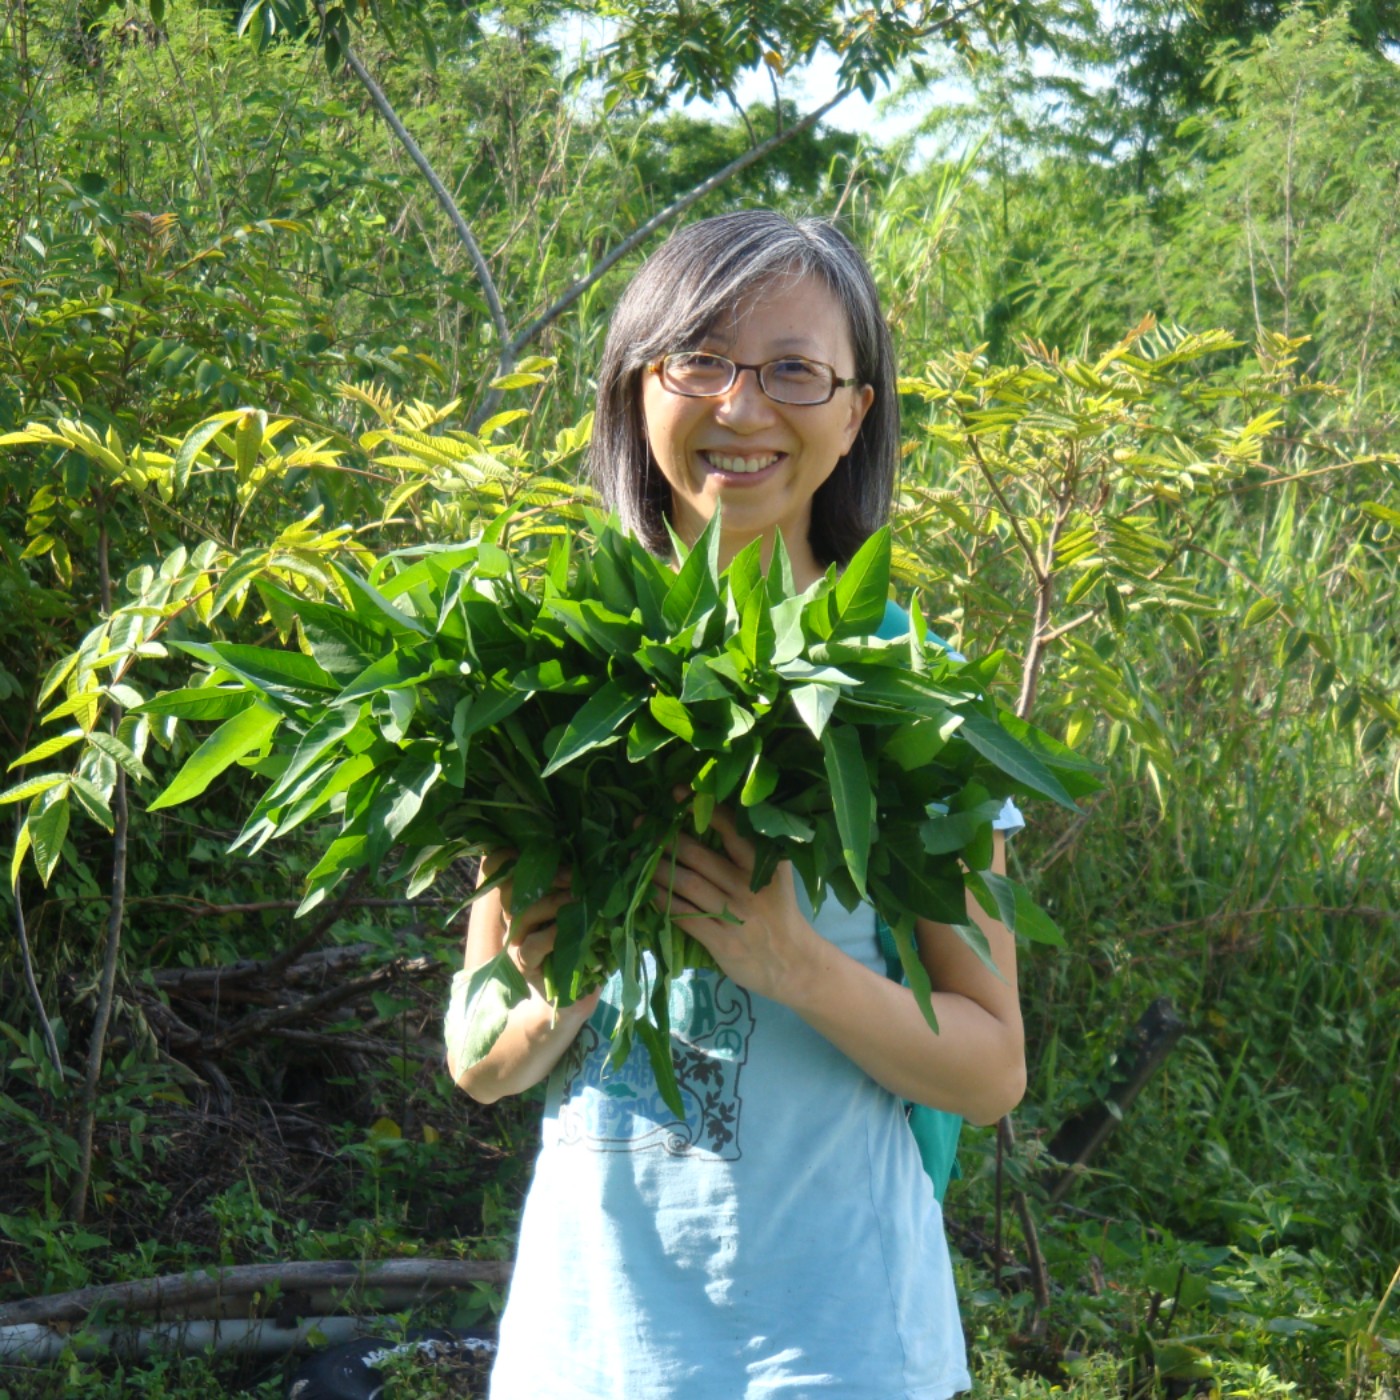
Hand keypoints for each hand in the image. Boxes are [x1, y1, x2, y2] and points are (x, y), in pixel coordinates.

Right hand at [481, 850, 596, 1012]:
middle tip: (576, 877)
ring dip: (552, 903)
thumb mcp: (582, 908)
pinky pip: (532, 945)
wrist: (577, 990)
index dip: (512, 856)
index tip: (547, 848)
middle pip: (512, 887)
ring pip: (522, 913)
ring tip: (577, 900)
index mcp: (525, 895)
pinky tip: (568, 930)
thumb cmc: (583, 941)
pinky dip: (551, 936)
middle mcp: (514, 915)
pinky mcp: (524, 963)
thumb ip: (583, 885)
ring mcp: (515, 940)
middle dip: (546, 877)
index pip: (502, 868)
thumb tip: (615, 858)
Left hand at [652, 791, 820, 1004]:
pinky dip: (663, 902)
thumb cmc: (777, 912)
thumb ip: (749, 853)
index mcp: (762, 864)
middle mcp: (747, 886)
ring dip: (657, 870)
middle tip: (641, 825)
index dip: (702, 808)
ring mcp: (733, 914)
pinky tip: (649, 893)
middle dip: (665, 838)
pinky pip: (684, 916)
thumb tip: (708, 819)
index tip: (677, 792)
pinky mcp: (721, 941)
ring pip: (686, 884)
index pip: (730, 828)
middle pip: (698, 856)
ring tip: (635, 857)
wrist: (792, 963)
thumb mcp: (774, 877)